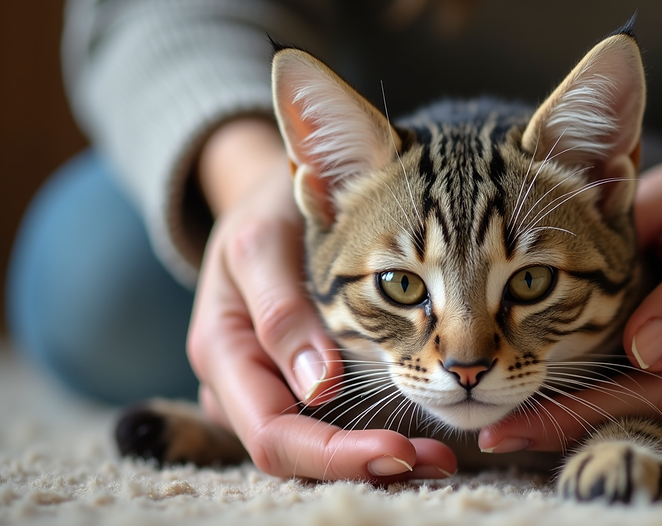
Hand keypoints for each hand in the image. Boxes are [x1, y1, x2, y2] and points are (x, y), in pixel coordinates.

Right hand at [186, 118, 456, 479]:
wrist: (273, 198)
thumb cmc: (269, 212)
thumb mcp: (265, 242)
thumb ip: (282, 309)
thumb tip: (316, 386)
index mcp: (221, 352)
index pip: (273, 432)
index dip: (333, 454)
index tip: (399, 448)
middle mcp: (237, 385)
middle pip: (297, 455)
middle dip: (365, 463)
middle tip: (439, 459)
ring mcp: (266, 389)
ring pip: (316, 448)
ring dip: (377, 457)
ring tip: (440, 454)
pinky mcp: (295, 385)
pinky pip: (330, 427)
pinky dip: (373, 434)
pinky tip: (420, 433)